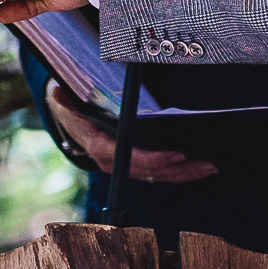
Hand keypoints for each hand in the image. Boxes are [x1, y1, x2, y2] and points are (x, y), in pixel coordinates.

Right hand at [47, 84, 217, 182]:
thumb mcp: (65, 98)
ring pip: (158, 175)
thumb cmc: (73, 105)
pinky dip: (179, 171)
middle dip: (180, 169)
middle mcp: (113, 162)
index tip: (176, 154)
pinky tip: (198, 167)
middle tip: (207, 162)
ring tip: (210, 166)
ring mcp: (125, 166)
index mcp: (100, 147)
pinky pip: (159, 173)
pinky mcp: (134, 165)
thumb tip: (57, 93)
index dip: (154, 159)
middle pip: (151, 171)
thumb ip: (64, 98)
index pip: (130, 158)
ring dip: (185, 173)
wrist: (69, 118)